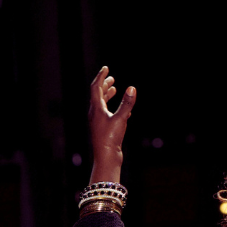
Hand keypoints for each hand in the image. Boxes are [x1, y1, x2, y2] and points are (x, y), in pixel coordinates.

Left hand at [88, 66, 135, 182]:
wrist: (106, 158)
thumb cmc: (110, 139)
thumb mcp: (120, 119)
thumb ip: (127, 104)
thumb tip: (132, 88)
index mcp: (96, 109)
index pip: (96, 88)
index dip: (101, 77)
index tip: (106, 68)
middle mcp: (95, 115)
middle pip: (97, 95)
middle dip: (104, 85)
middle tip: (111, 78)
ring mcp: (98, 123)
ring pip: (102, 105)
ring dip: (107, 96)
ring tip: (114, 90)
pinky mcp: (103, 130)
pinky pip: (107, 115)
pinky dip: (113, 108)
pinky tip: (123, 110)